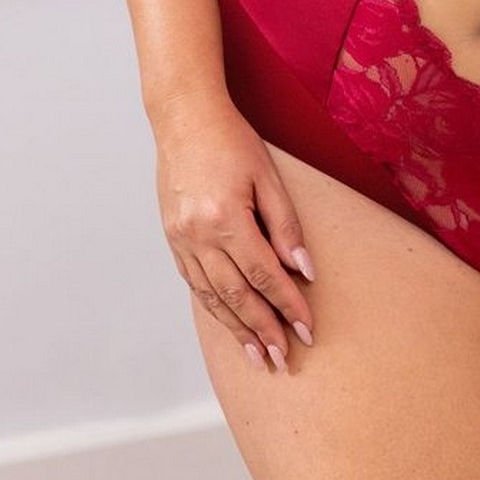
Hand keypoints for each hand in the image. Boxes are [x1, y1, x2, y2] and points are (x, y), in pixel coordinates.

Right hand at [155, 95, 315, 372]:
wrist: (184, 119)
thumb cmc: (231, 142)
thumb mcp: (269, 178)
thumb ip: (286, 227)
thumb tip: (304, 270)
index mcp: (225, 218)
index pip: (264, 275)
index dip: (288, 306)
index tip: (307, 330)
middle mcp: (198, 235)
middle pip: (236, 295)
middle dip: (263, 330)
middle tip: (283, 360)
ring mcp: (180, 239)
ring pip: (212, 296)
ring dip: (237, 329)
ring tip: (259, 356)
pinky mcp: (172, 239)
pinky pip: (195, 283)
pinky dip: (215, 307)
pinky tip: (230, 324)